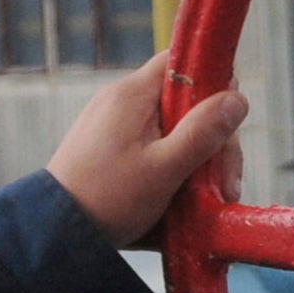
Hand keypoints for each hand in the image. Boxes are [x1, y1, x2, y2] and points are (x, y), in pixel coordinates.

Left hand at [51, 62, 244, 249]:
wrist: (55, 231)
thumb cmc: (109, 199)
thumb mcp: (165, 168)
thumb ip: (203, 132)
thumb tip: (238, 99)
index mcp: (133, 94)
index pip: (182, 60)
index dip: (213, 82)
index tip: (229, 121)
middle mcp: (122, 100)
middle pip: (184, 102)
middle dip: (212, 139)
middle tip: (225, 183)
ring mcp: (114, 124)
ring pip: (173, 127)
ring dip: (197, 159)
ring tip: (208, 200)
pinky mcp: (110, 147)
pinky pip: (153, 145)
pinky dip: (173, 166)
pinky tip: (183, 198)